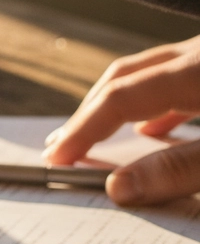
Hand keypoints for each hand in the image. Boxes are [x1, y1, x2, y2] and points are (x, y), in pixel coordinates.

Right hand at [43, 36, 199, 205]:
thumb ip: (179, 170)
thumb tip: (118, 188)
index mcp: (195, 70)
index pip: (121, 96)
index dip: (84, 126)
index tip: (57, 156)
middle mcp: (195, 55)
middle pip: (124, 77)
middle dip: (88, 111)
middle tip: (60, 145)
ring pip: (147, 75)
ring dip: (114, 105)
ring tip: (91, 133)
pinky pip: (174, 81)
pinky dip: (153, 106)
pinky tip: (150, 129)